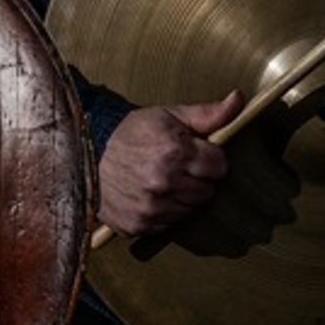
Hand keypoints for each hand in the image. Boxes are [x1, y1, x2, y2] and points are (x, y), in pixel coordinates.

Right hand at [97, 94, 239, 236]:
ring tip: (165, 180)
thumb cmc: (130, 132)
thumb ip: (208, 113)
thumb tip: (238, 99)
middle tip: (179, 166)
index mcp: (176, 152)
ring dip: (185, 197)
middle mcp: (164, 182)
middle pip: (209, 191)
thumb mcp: (169, 115)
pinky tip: (152, 195)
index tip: (197, 153)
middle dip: (199, 178)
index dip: (211, 158)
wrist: (86, 152)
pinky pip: (170, 225)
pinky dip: (167, 212)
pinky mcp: (139, 225)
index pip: (220, 166)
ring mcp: (151, 208)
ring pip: (192, 210)